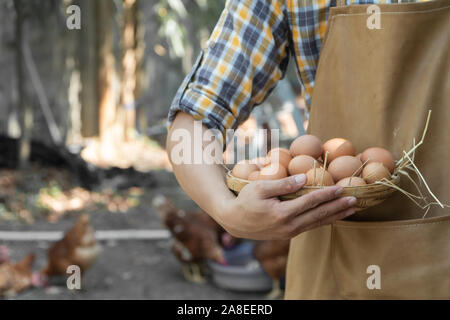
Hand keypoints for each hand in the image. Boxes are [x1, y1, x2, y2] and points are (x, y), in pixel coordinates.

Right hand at [217, 174, 356, 239]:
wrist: (234, 221)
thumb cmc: (245, 200)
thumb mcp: (259, 187)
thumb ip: (283, 183)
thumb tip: (305, 177)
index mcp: (282, 213)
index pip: (310, 202)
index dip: (327, 194)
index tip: (341, 187)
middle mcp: (289, 226)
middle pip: (319, 215)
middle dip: (338, 207)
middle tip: (355, 200)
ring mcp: (289, 232)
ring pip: (317, 223)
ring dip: (335, 216)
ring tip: (350, 209)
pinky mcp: (288, 234)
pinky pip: (310, 227)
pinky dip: (324, 220)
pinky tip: (333, 216)